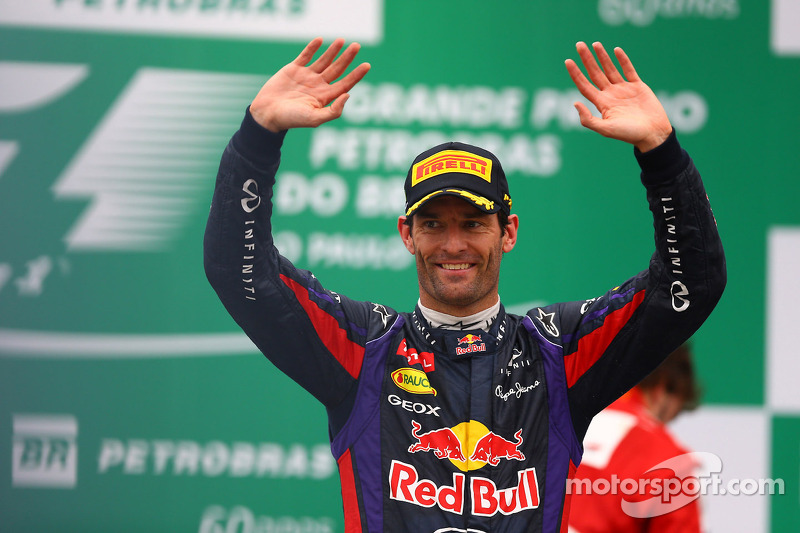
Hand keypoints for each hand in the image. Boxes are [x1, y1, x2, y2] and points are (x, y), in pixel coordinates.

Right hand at [250, 37, 370, 131]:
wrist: (267, 113)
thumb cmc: (291, 119)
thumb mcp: (315, 119)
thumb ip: (333, 110)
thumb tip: (348, 95)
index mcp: (325, 97)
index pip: (345, 84)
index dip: (356, 75)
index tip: (367, 65)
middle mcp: (318, 85)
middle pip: (337, 69)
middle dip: (347, 58)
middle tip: (357, 46)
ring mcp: (306, 76)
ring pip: (323, 60)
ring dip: (333, 51)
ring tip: (342, 40)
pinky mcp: (293, 69)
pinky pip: (305, 56)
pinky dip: (312, 48)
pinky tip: (320, 40)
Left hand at [565, 42, 671, 151]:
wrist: (652, 133)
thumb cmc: (629, 134)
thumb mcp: (606, 129)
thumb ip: (589, 119)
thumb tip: (574, 103)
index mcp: (601, 103)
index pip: (584, 85)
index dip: (576, 73)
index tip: (568, 61)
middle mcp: (610, 94)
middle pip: (595, 73)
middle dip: (587, 59)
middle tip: (579, 45)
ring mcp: (624, 89)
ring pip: (610, 69)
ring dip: (602, 56)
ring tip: (595, 44)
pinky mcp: (638, 86)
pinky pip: (629, 70)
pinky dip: (623, 60)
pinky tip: (616, 50)